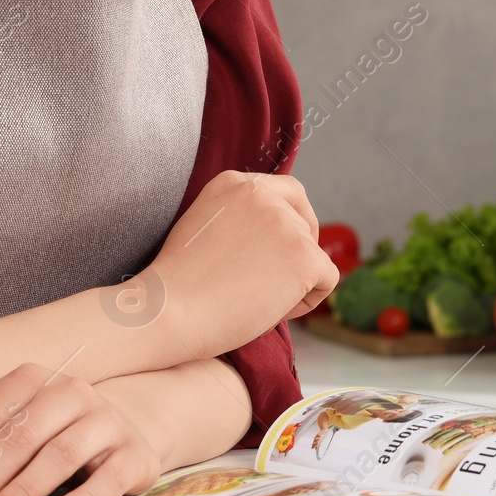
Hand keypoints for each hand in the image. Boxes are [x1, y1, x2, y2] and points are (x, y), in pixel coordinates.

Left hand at [0, 363, 161, 495]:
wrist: (124, 435)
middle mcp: (71, 392)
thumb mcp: (19, 436)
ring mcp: (107, 420)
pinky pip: (106, 480)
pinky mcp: (134, 453)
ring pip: (59, 455)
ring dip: (21, 492)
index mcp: (32, 380)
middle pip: (19, 436)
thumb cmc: (55, 438)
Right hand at [132, 171, 337, 358]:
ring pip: (314, 254)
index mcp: (234, 183)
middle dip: (293, 254)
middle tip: (265, 284)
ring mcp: (285, 223)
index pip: (288, 193)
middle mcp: (262, 194)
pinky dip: (307, 301)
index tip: (272, 255)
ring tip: (254, 300)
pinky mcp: (303, 256)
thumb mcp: (204, 229)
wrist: (167, 313)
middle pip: (305, 223)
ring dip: (293, 282)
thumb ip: (239, 220)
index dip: (289, 225)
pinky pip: (328, 279)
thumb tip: (275, 237)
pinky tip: (271, 310)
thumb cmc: (178, 287)